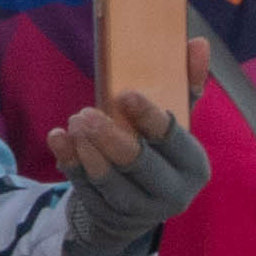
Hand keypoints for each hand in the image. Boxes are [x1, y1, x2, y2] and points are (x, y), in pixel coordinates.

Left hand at [46, 94, 207, 255]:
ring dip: (87, 149)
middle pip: (139, 164)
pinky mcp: (107, 212)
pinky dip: (69, 161)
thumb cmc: (160, 151)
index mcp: (194, 166)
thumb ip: (187, 84)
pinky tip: (58, 138)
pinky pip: (84, 188)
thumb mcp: (177, 122)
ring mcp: (138, 208)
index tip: (127, 95)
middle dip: (111, 138)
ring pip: (109, 180)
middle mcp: (172, 193)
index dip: (150, 118)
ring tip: (74, 121)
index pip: (175, 142)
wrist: (139, 202)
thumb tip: (197, 43)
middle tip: (86, 112)